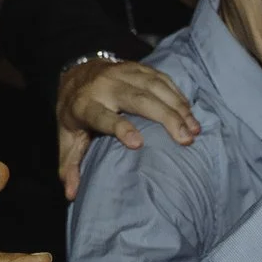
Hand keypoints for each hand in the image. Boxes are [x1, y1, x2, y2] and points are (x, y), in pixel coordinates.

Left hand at [57, 57, 201, 196]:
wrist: (75, 74)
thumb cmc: (75, 115)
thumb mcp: (66, 140)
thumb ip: (69, 166)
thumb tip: (71, 194)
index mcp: (84, 106)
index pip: (103, 117)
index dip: (120, 128)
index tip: (138, 144)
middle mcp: (104, 86)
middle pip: (137, 99)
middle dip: (165, 118)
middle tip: (186, 139)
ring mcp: (121, 73)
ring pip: (154, 86)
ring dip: (178, 107)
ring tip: (194, 129)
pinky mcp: (136, 67)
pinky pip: (161, 78)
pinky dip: (178, 95)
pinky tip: (190, 112)